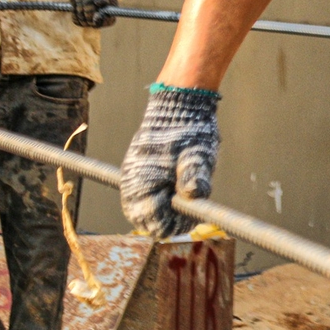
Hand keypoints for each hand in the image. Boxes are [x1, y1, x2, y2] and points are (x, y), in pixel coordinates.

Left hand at [72, 0, 118, 28]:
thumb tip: (100, 3)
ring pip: (80, 18)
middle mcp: (101, 19)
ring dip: (79, 5)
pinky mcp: (81, 19)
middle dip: (87, 7)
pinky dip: (73, 5)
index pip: (106, 21)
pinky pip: (74, 17)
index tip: (96, 16)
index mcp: (110, 13)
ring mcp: (90, 20)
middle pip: (90, 20)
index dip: (100, 19)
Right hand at [119, 86, 220, 236]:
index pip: (154, 222)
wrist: (178, 106)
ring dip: (166, 207)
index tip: (192, 214)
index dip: (175, 223)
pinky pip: (147, 196)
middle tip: (190, 204)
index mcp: (142, 182)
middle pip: (146, 220)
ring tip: (183, 188)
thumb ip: (195, 177)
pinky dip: (162, 196)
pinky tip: (177, 183)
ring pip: (146, 209)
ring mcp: (132, 178)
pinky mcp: (138, 172)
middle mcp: (131, 184)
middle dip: (169, 218)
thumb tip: (194, 195)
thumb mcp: (198, 154)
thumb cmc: (189, 130)